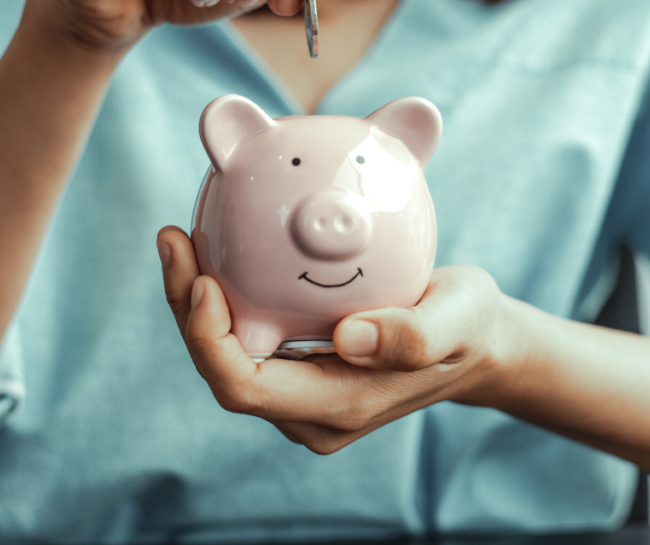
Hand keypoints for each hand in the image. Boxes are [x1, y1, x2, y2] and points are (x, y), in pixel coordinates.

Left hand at [157, 226, 516, 453]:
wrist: (475, 342)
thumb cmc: (468, 327)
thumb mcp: (459, 319)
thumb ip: (414, 335)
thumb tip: (347, 338)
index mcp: (338, 407)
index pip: (244, 387)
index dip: (209, 340)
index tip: (203, 279)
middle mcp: (309, 411)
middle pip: (222, 369)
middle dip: (186, 310)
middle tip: (175, 239)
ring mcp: (302, 394)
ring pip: (226, 353)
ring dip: (194, 301)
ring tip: (180, 238)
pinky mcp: (301, 369)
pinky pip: (245, 337)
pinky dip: (223, 297)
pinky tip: (217, 249)